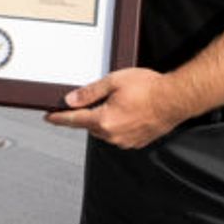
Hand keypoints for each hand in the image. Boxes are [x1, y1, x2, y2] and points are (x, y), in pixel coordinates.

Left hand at [45, 68, 182, 148]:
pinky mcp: (137, 142)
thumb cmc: (149, 88)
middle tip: (86, 101)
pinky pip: (118, 135)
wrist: (175, 99)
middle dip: (84, 115)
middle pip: (88, 126)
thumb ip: (90, 92)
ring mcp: (126, 141)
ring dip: (102, 120)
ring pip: (103, 131)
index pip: (74, 120)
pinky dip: (116, 125)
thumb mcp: (114, 81)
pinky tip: (126, 111)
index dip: (59, 118)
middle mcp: (113, 135)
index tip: (48, 117)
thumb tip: (71, 100)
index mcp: (105, 120)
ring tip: (115, 102)